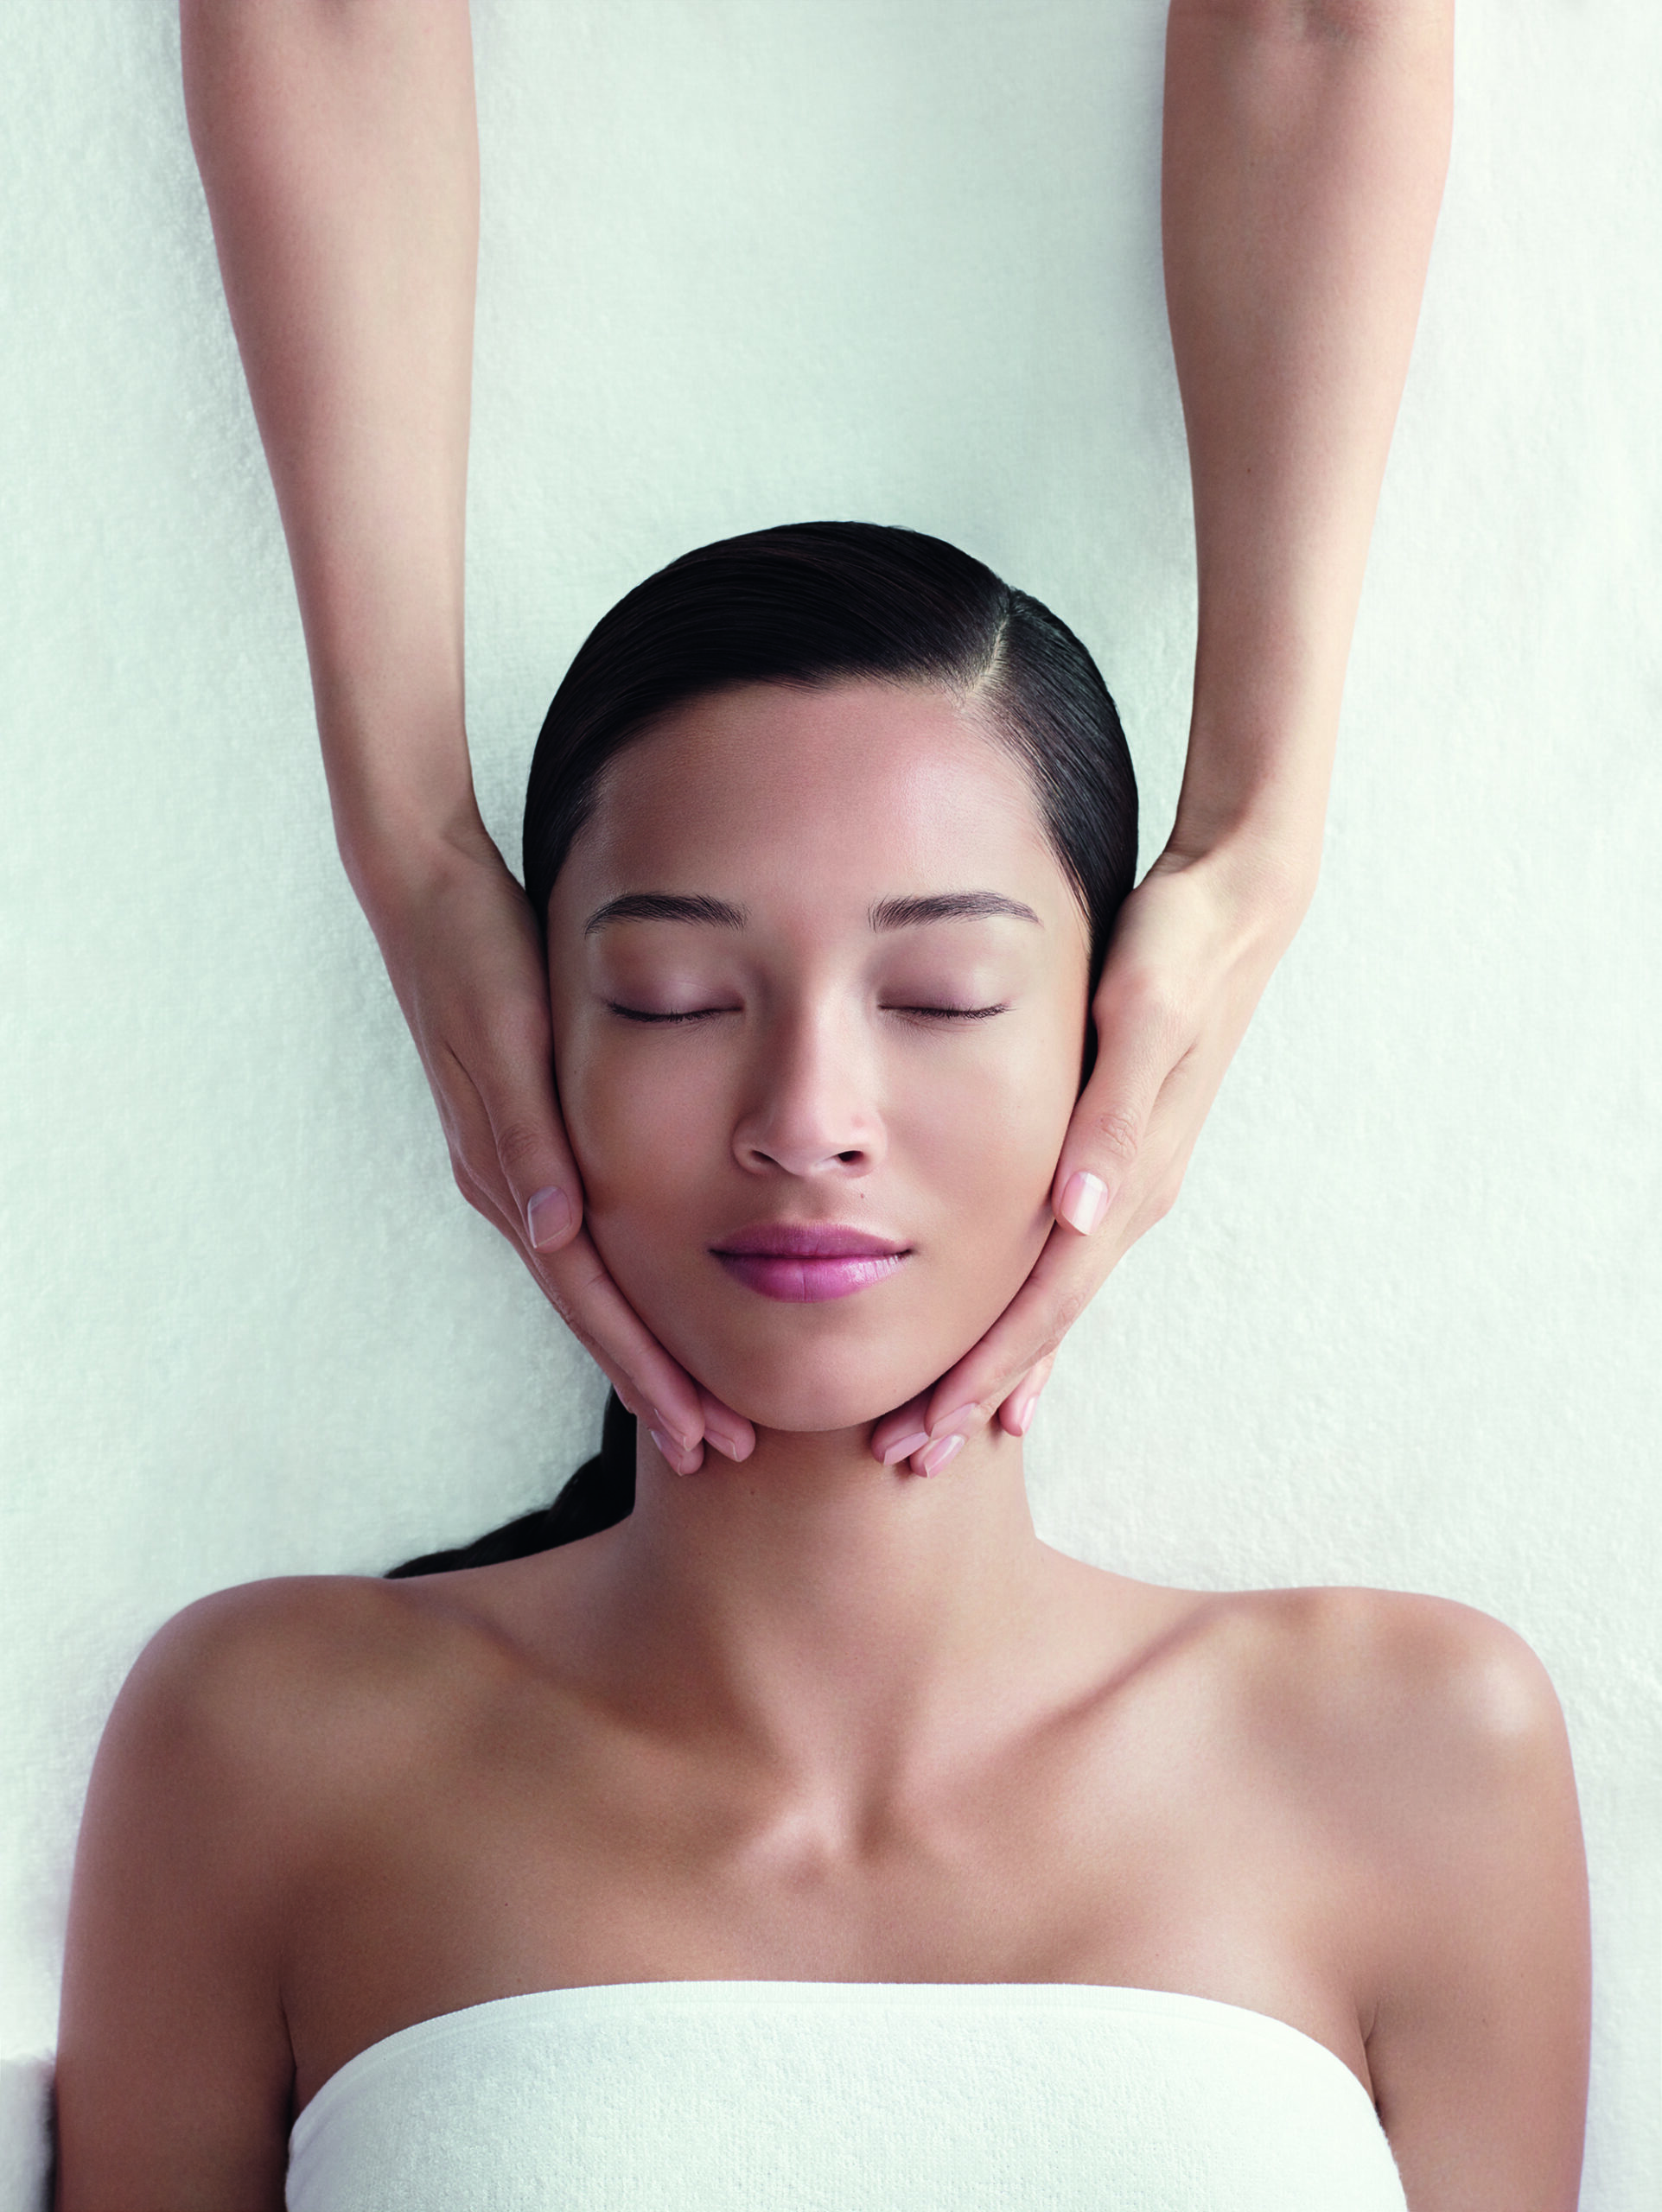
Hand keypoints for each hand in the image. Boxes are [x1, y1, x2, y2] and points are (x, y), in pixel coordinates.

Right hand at [355, 812, 754, 1473]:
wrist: (427, 892)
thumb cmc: (476, 955)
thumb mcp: (503, 1036)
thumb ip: (525, 1133)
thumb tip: (552, 1229)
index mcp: (511, 1172)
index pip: (590, 1300)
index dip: (646, 1369)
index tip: (703, 1433)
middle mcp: (510, 1186)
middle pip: (592, 1311)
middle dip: (652, 1384)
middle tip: (721, 1452)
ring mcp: (511, 1168)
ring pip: (587, 1284)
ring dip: (639, 1347)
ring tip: (697, 1403)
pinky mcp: (521, 1139)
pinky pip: (578, 1240)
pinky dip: (619, 1288)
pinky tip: (650, 1303)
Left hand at [869, 832, 1312, 1472]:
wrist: (1234, 910)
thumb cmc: (1177, 948)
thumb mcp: (1144, 1014)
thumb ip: (1114, 1114)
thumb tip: (1082, 1215)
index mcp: (1126, 1177)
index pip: (1045, 1300)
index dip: (987, 1370)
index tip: (928, 1429)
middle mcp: (1127, 1198)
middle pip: (1043, 1322)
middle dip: (978, 1394)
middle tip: (908, 1459)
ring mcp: (1125, 1187)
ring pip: (1052, 1302)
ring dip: (1000, 1368)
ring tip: (945, 1428)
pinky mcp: (1117, 1163)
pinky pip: (1065, 1264)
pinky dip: (1030, 1319)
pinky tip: (1008, 1354)